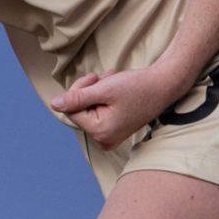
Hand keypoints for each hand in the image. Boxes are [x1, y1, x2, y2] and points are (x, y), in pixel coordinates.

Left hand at [50, 62, 188, 151]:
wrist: (164, 86)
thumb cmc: (137, 87)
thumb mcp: (104, 89)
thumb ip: (77, 98)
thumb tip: (54, 104)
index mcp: (101, 132)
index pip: (72, 111)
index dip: (78, 91)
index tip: (94, 78)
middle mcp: (104, 140)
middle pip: (80, 112)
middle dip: (89, 92)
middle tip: (105, 78)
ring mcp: (110, 137)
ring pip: (89, 110)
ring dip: (97, 92)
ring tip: (113, 83)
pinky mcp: (115, 131)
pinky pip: (98, 113)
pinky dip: (104, 98)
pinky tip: (116, 89)